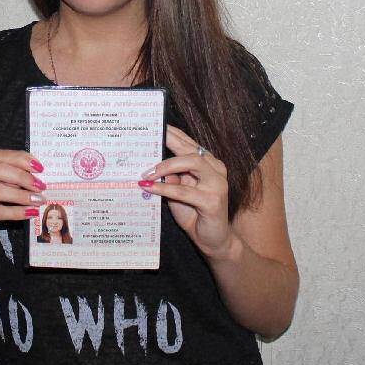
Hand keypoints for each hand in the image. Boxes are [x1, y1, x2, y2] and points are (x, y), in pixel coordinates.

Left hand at [139, 124, 233, 258]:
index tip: (155, 124)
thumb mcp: (177, 191)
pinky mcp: (213, 200)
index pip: (188, 142)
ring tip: (148, 172)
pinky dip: (166, 188)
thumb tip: (151, 163)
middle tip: (147, 142)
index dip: (172, 133)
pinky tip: (151, 187)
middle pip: (190, 148)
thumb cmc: (194, 213)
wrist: (213, 240)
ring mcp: (217, 183)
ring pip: (191, 162)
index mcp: (207, 162)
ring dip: (166, 165)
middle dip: (168, 142)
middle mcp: (215, 168)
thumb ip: (170, 176)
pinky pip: (185, 190)